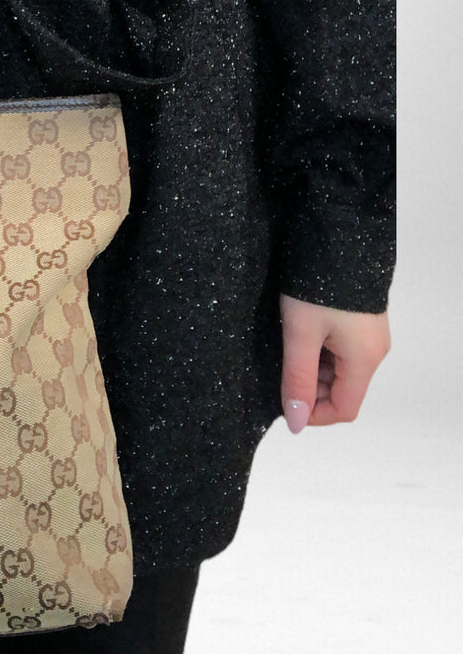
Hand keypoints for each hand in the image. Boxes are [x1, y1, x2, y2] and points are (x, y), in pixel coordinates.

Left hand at [279, 292, 391, 432]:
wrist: (336, 231)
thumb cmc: (316, 281)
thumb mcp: (300, 333)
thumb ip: (297, 379)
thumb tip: (296, 422)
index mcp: (364, 359)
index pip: (344, 410)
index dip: (312, 413)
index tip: (284, 400)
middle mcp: (374, 351)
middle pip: (342, 390)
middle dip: (309, 387)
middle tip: (279, 365)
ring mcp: (370, 334)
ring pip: (339, 369)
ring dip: (312, 367)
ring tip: (286, 342)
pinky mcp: (360, 319)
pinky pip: (341, 349)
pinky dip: (319, 349)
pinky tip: (298, 330)